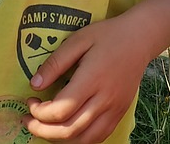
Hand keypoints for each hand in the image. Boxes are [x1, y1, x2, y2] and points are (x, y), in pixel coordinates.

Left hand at [22, 17, 147, 142]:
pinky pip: (98, 137)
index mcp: (92, 79)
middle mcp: (104, 100)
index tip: (30, 101)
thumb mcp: (78, 40)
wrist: (140, 39)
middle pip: (69, 130)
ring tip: (45, 128)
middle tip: (29, 121)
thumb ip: (55, 63)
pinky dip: (79, 140)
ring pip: (84, 140)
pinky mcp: (120, 114)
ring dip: (59, 139)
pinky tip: (67, 130)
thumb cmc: (107, 36)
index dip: (39, 113)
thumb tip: (34, 85)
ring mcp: (114, 110)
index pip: (61, 110)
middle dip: (42, 130)